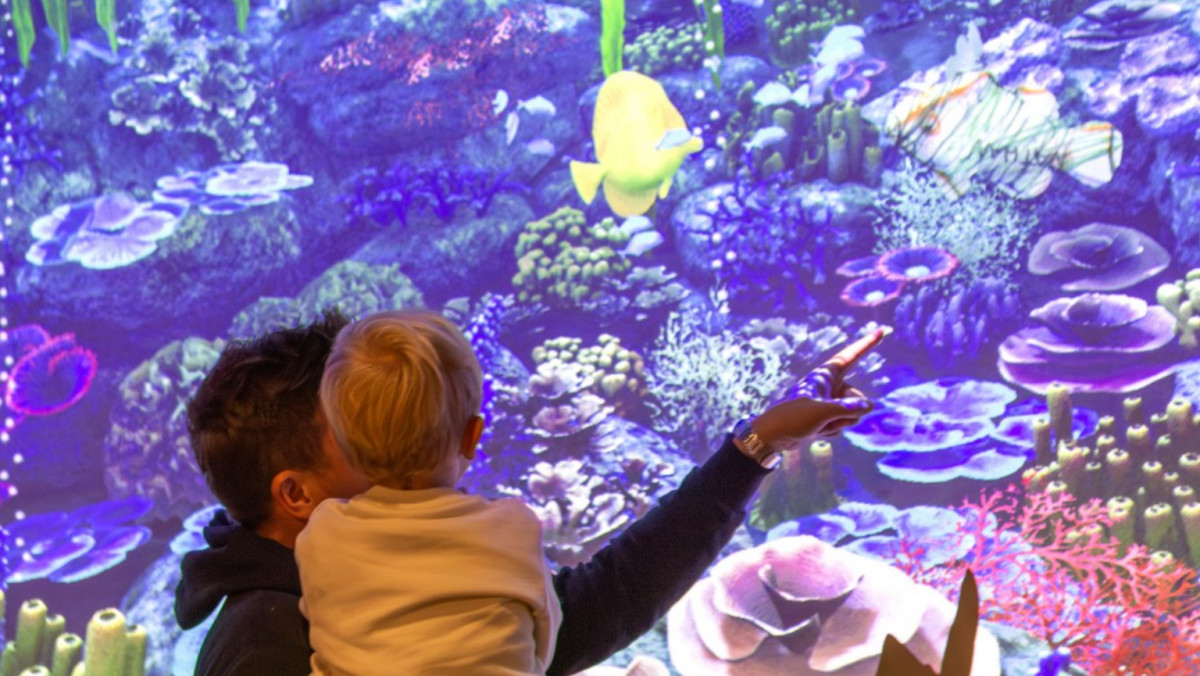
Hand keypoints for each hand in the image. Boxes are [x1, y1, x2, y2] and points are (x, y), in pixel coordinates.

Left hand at [752, 328, 886, 448]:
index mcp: (825, 375)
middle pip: (857, 397)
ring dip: (838, 424)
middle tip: (827, 419)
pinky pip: (841, 424)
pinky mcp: (825, 417)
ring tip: (817, 426)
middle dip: (849, 413)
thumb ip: (849, 408)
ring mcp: (828, 402)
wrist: (771, 436)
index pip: (851, 356)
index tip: (881, 330)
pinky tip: (815, 432)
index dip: (867, 344)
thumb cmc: (792, 418)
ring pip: (851, 414)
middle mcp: (829, 386)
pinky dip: (832, 430)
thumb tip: (869, 406)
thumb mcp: (822, 412)